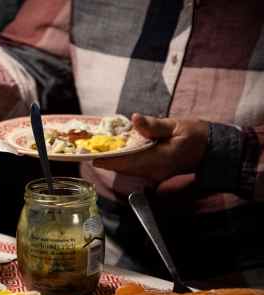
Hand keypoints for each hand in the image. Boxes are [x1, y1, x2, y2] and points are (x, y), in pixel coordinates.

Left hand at [93, 113, 208, 181]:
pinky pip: (132, 167)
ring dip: (111, 158)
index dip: (106, 159)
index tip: (89, 154)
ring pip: (125, 168)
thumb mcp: (177, 125)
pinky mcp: (152, 172)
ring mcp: (152, 174)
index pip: (126, 162)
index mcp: (158, 159)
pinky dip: (121, 158)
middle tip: (85, 147)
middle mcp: (152, 171)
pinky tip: (113, 149)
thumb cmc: (196, 136)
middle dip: (104, 157)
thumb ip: (155, 125)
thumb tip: (135, 119)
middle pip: (121, 167)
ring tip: (94, 146)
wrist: (211, 151)